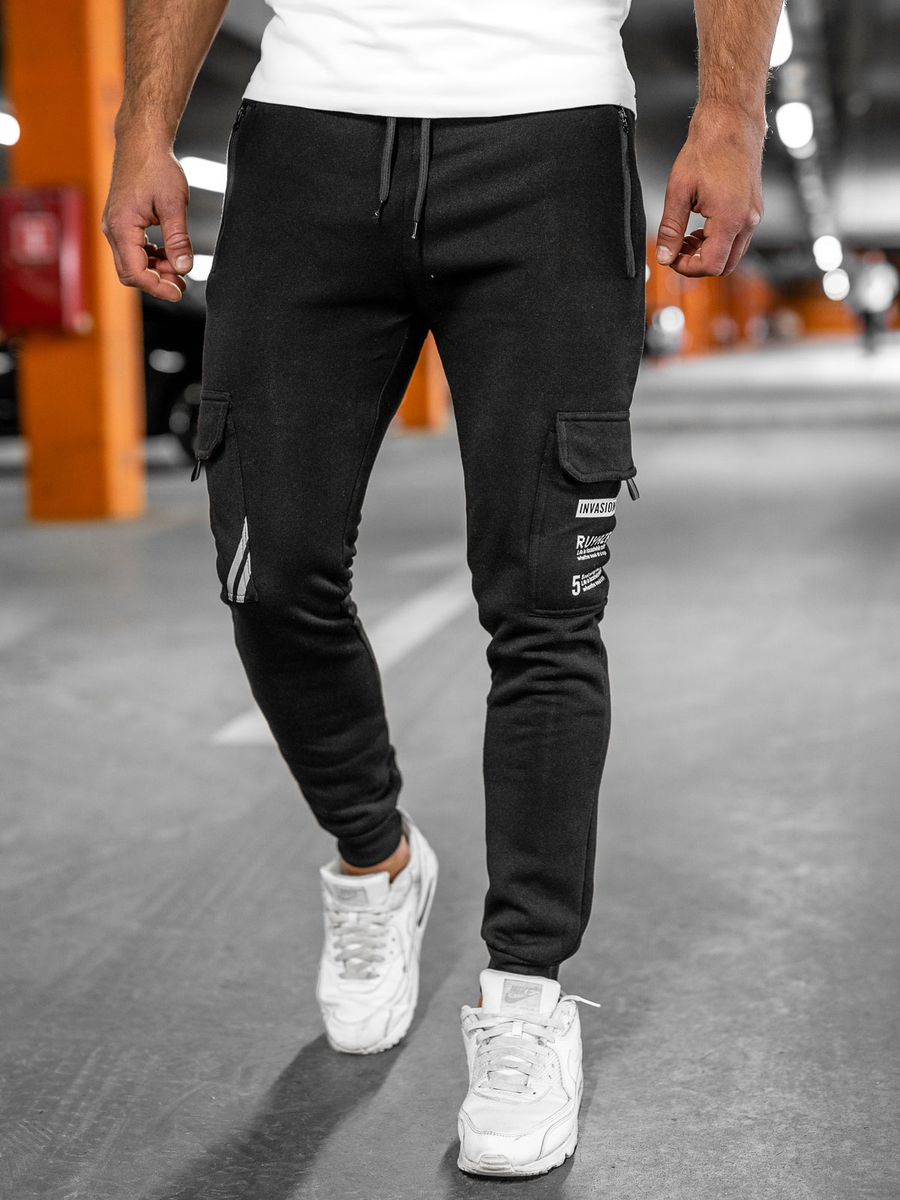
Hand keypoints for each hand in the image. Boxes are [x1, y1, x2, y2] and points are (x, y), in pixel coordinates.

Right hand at [102, 136, 193, 301]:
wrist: (142, 142)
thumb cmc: (156, 166)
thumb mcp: (174, 204)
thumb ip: (178, 239)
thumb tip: (184, 268)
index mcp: (121, 227)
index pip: (136, 272)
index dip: (158, 287)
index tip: (179, 292)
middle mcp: (112, 229)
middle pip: (130, 272)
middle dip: (156, 281)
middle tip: (182, 283)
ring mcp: (114, 226)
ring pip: (132, 263)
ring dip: (155, 270)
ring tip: (180, 270)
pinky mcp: (121, 222)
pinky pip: (133, 250)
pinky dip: (151, 258)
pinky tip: (169, 256)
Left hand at [656, 104, 765, 277]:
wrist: (731, 122)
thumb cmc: (707, 148)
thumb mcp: (678, 191)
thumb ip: (670, 229)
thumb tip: (664, 256)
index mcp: (730, 219)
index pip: (710, 265)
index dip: (686, 267)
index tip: (671, 257)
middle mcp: (748, 220)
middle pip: (724, 266)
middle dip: (697, 263)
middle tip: (677, 248)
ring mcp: (754, 215)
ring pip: (732, 254)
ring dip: (708, 253)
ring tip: (687, 236)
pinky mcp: (753, 209)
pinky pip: (738, 239)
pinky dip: (718, 241)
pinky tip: (701, 226)